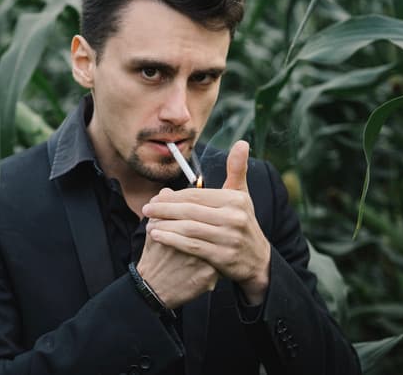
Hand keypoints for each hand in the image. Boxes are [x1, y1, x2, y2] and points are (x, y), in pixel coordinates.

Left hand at [141, 141, 270, 303]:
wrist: (257, 260)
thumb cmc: (242, 222)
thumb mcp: (242, 196)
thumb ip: (237, 170)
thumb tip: (241, 142)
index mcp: (235, 200)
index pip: (196, 195)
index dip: (173, 196)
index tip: (155, 197)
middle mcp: (234, 218)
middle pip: (190, 211)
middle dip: (164, 209)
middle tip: (145, 208)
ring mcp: (229, 238)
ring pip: (189, 229)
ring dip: (165, 226)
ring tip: (148, 225)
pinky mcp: (223, 257)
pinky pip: (192, 246)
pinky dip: (172, 241)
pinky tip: (158, 237)